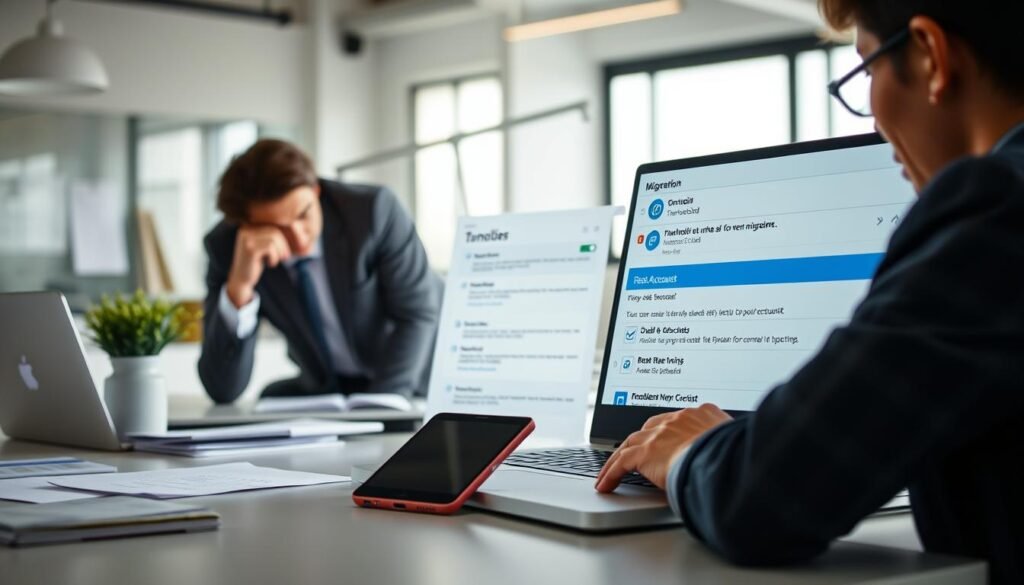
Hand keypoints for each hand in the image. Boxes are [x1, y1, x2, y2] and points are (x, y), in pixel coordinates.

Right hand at [226, 225, 290, 306]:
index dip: (283, 239)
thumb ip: (273, 236)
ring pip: (274, 238)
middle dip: (283, 245)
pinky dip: (275, 257)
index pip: (272, 226)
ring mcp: (246, 239)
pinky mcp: (249, 249)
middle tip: (285, 257)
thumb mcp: (264, 247)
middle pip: (274, 231)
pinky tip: (271, 264)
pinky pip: (270, 248)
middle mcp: (245, 230)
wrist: (242, 280)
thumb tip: (294, 225)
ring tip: (276, 260)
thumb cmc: (256, 263)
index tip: (285, 251)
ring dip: (280, 251)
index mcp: (248, 227)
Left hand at [595, 404, 731, 492]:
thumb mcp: (738, 443)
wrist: (723, 458)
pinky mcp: (645, 453)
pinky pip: (621, 462)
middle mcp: (677, 420)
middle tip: (635, 453)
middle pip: (650, 427)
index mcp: (701, 414)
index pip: (679, 420)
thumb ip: (730, 444)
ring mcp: (659, 434)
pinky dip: (611, 473)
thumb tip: (736, 455)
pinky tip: (605, 485)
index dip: (669, 431)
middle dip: (642, 440)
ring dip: (618, 459)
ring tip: (610, 472)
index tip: (667, 439)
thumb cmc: (737, 454)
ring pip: (630, 444)